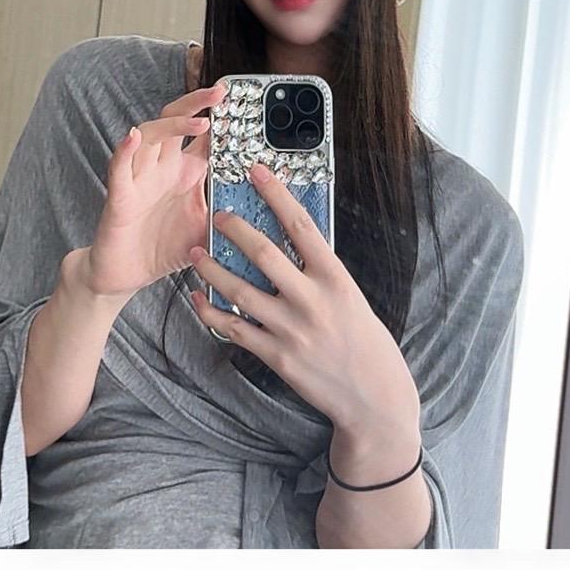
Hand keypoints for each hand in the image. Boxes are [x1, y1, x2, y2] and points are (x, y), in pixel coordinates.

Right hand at [84, 79, 227, 297]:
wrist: (127, 275)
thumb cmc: (165, 249)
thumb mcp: (208, 229)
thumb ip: (230, 214)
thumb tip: (266, 209)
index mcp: (185, 173)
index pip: (202, 135)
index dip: (218, 115)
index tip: (238, 98)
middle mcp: (162, 168)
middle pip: (175, 120)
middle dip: (196, 102)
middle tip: (220, 91)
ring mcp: (139, 178)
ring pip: (150, 135)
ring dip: (173, 123)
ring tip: (199, 121)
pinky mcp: (120, 196)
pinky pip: (120, 168)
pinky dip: (125, 151)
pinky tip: (132, 138)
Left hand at [188, 162, 420, 433]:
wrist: (374, 397)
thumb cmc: (365, 343)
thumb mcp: (352, 298)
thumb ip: (322, 274)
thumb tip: (292, 244)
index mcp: (335, 278)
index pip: (301, 226)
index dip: (276, 195)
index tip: (257, 171)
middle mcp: (312, 299)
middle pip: (263, 253)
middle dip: (235, 229)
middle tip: (217, 215)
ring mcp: (291, 328)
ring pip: (239, 290)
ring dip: (212, 268)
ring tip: (195, 252)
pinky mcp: (276, 355)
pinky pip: (233, 328)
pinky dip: (210, 312)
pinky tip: (196, 298)